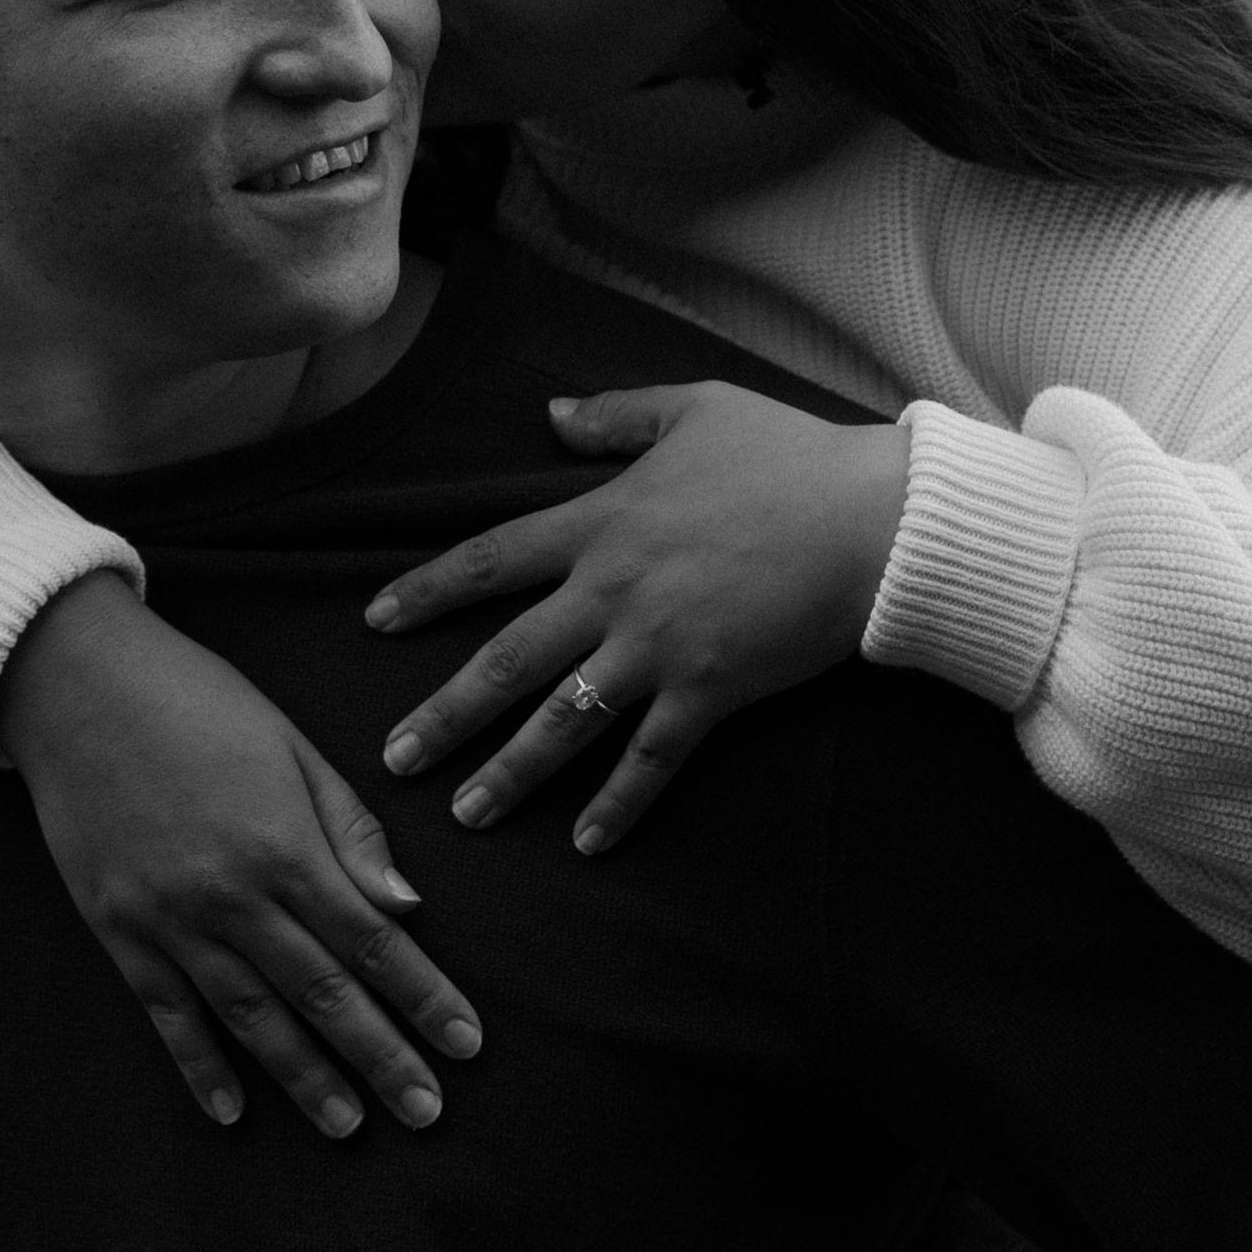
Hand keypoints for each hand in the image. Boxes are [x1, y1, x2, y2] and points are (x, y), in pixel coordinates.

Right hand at [0, 572, 485, 1139]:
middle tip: (428, 1113)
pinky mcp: (118, 930)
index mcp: (285, 845)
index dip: (424, 997)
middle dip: (382, 1057)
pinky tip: (232, 1112)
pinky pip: (167, 1014)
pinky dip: (201, 1067)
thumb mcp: (290, 745)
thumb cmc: (195, 700)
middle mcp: (231, 896)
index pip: (373, 940)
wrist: (74, 683)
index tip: (466, 1047)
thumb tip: (405, 905)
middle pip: (323, 994)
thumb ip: (349, 830)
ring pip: (251, 1018)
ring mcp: (170, 920)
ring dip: (305, 1078)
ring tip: (349, 1127)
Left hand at [366, 383, 911, 852]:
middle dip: (445, 713)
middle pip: (507, 657)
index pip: (491, 559)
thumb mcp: (695, 407)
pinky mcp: (711, 691)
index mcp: (602, 521)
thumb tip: (550, 414)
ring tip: (466, 814)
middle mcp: (614, 590)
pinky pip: (651, 759)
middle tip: (393, 760)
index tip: (375, 622)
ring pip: (563, 720)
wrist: (876, 518)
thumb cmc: (791, 456)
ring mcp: (659, 647)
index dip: (428, 591)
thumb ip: (616, 415)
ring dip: (509, 772)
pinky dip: (617, 804)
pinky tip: (586, 844)